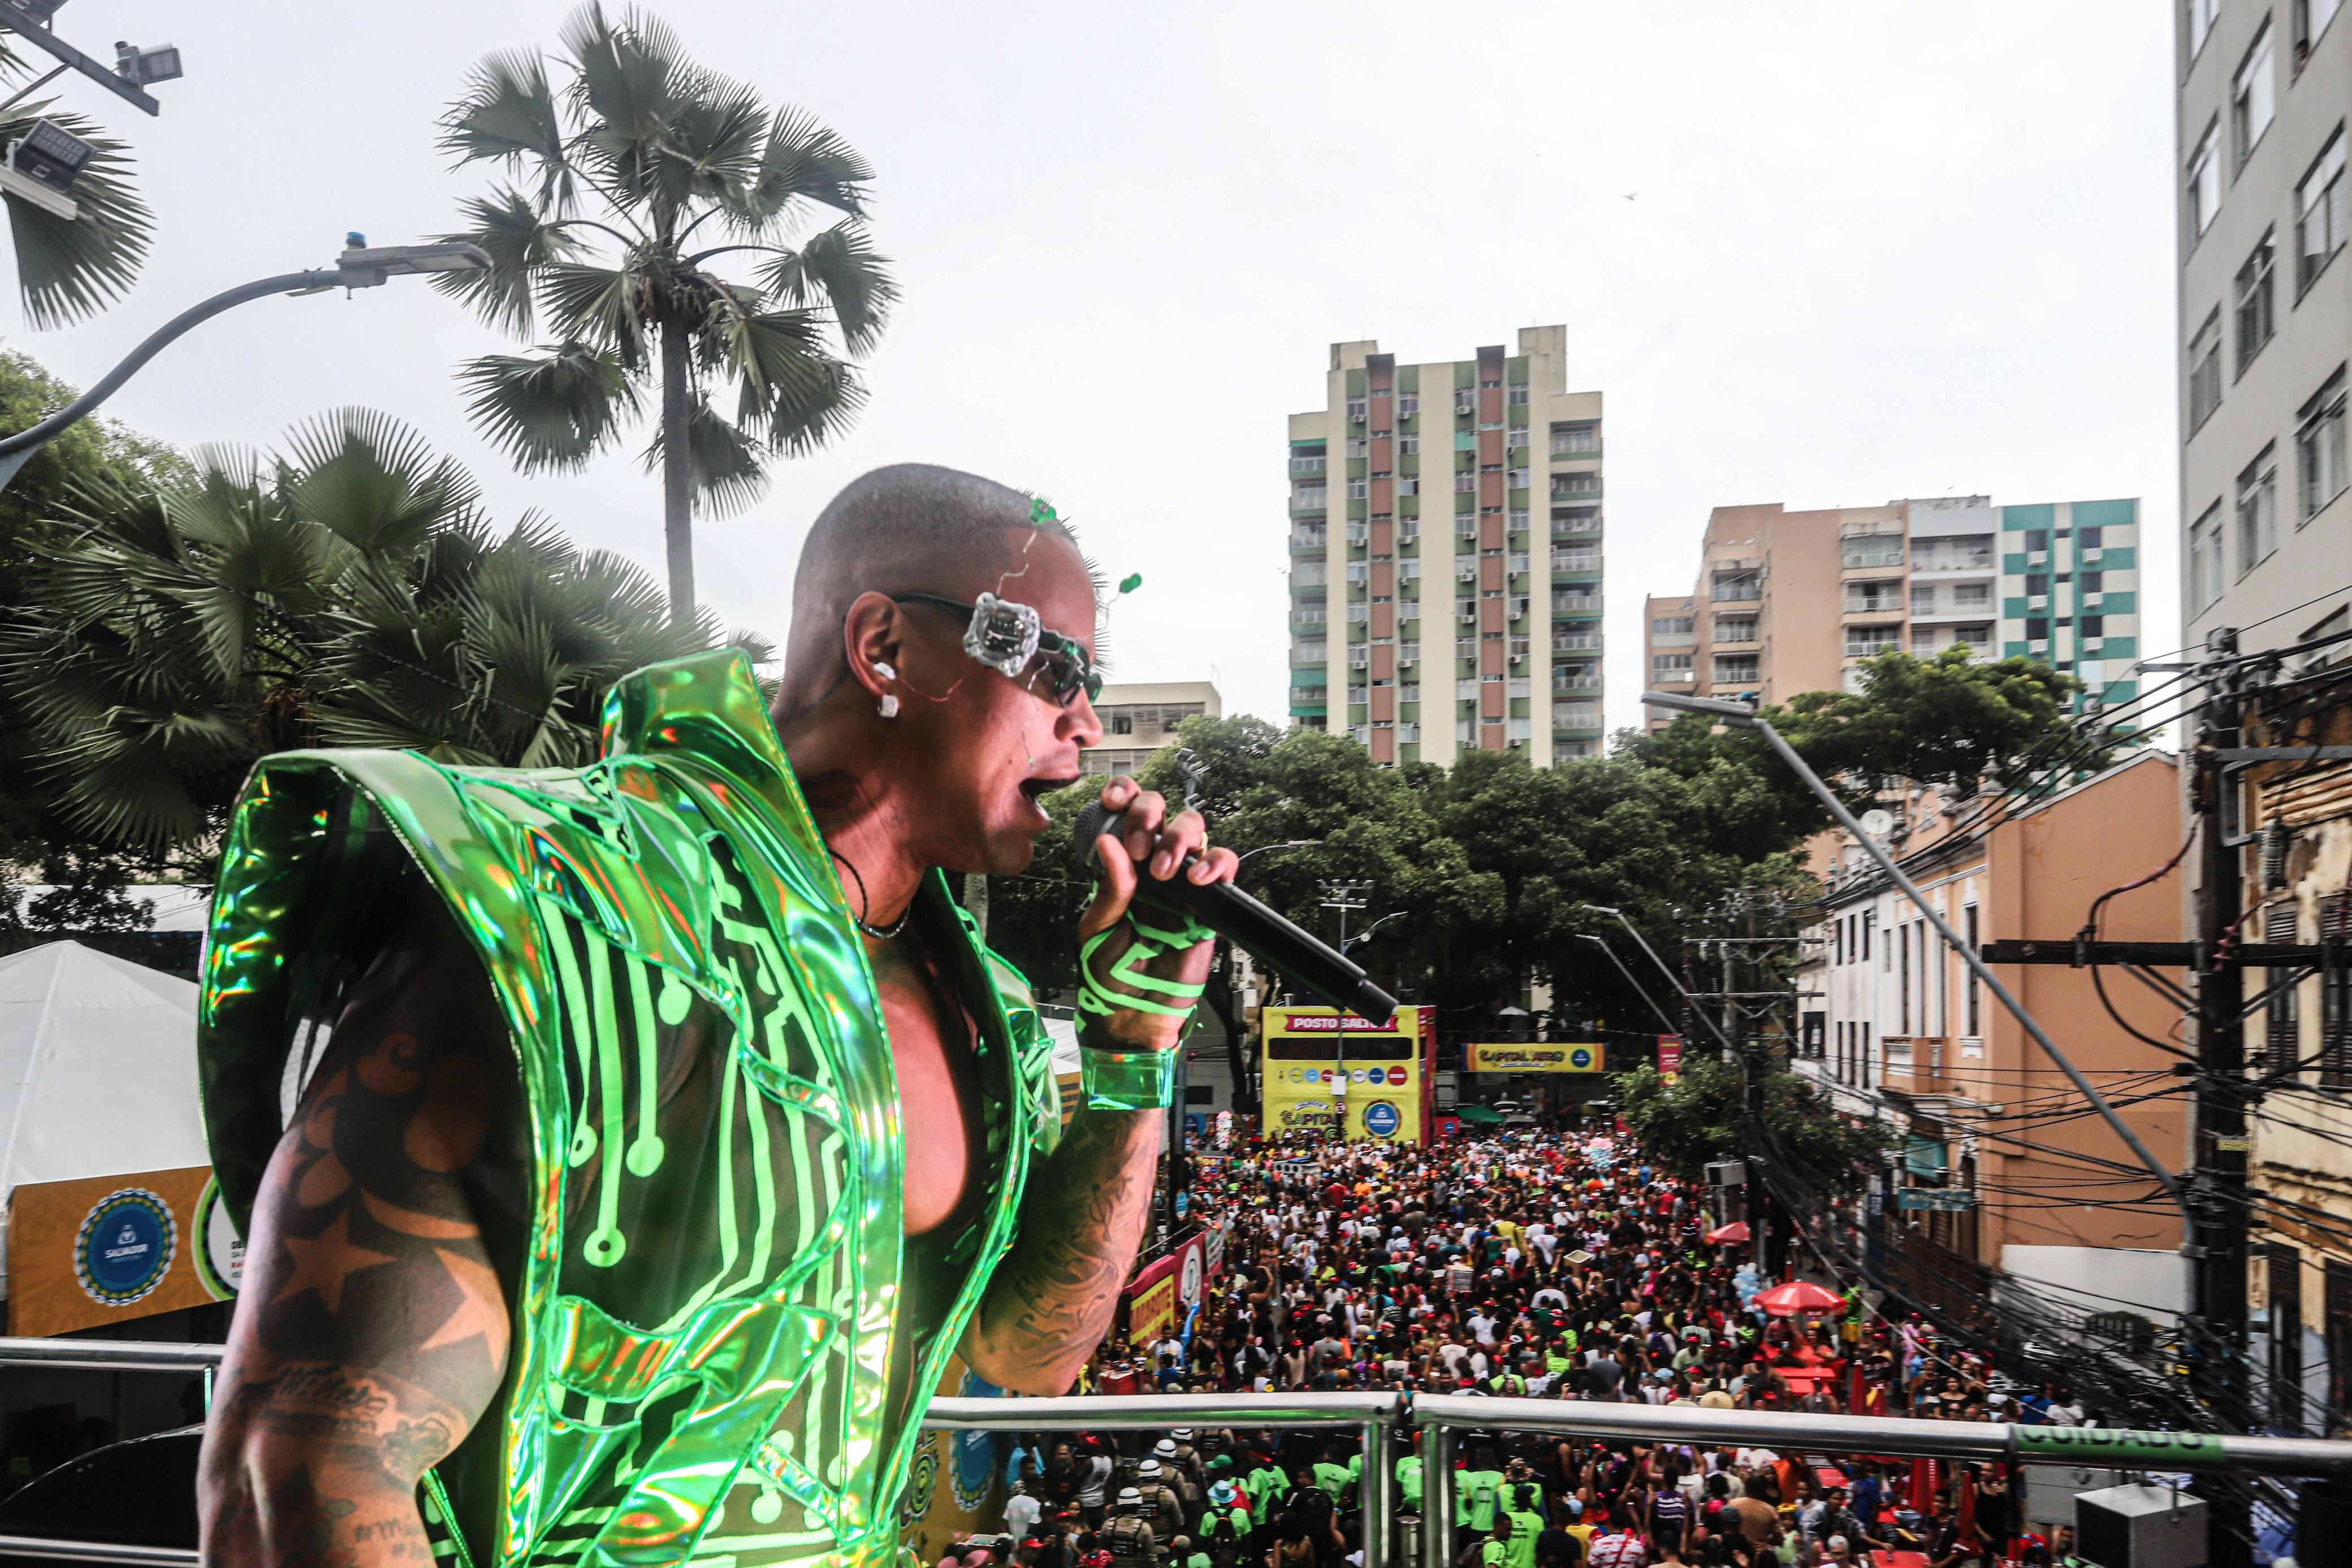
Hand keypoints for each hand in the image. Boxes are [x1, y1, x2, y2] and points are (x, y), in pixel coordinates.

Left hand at [1078, 775, 1239, 1048]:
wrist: (1135, 1014)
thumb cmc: (1110, 973)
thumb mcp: (1097, 928)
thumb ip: (1109, 887)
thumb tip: (1109, 844)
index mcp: (1120, 864)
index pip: (1125, 812)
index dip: (1124, 794)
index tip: (1114, 802)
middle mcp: (1152, 865)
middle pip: (1163, 811)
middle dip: (1150, 815)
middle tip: (1138, 846)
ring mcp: (1183, 881)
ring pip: (1194, 831)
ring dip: (1180, 837)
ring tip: (1164, 870)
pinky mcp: (1210, 903)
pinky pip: (1223, 868)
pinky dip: (1217, 863)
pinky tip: (1198, 877)